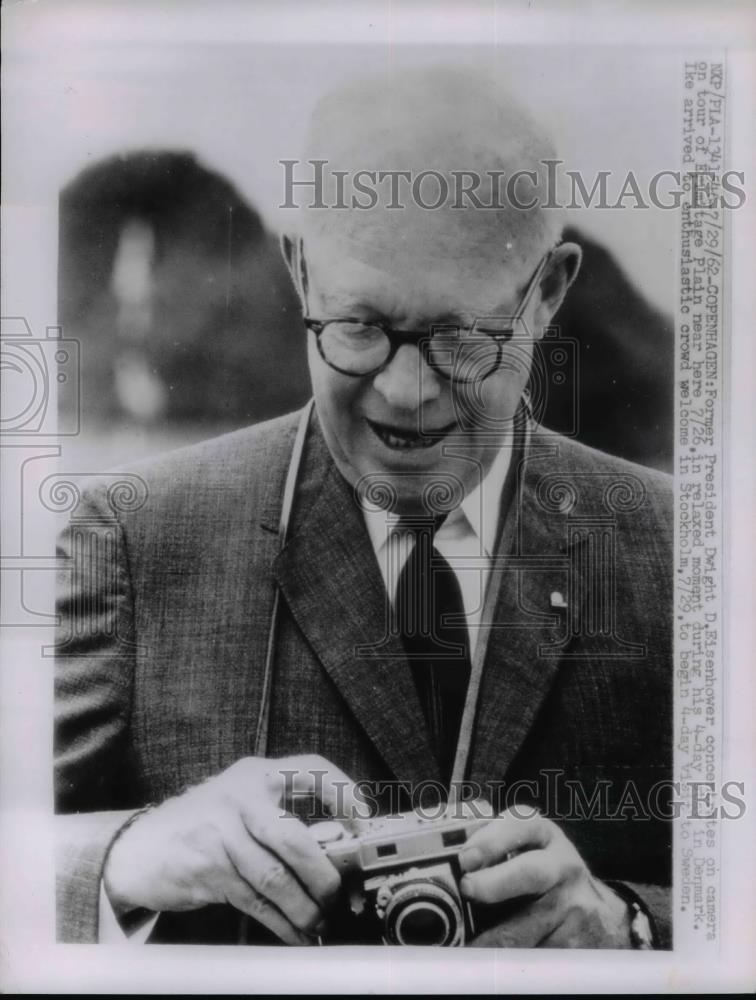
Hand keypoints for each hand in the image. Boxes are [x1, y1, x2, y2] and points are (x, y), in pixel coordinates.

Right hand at [103, 754, 357, 944]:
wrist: (140, 847)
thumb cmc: (203, 826)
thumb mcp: (241, 804)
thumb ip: (282, 815)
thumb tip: (340, 848)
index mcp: (257, 774)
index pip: (311, 771)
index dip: (344, 793)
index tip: (365, 822)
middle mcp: (240, 797)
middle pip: (295, 837)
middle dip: (325, 874)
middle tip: (341, 896)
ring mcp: (220, 832)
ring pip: (276, 877)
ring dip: (305, 907)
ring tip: (320, 922)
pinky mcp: (207, 868)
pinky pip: (256, 901)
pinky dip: (281, 922)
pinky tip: (295, 933)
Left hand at [458, 806, 631, 947]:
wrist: (600, 917)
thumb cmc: (550, 877)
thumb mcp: (529, 849)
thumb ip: (494, 847)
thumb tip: (447, 863)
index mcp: (545, 836)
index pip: (520, 827)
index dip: (492, 840)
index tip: (466, 857)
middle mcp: (562, 866)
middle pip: (528, 873)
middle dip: (494, 882)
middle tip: (467, 889)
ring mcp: (572, 905)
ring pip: (526, 926)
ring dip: (492, 937)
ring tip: (466, 941)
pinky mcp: (576, 942)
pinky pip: (536, 956)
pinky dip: (510, 963)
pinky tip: (493, 965)